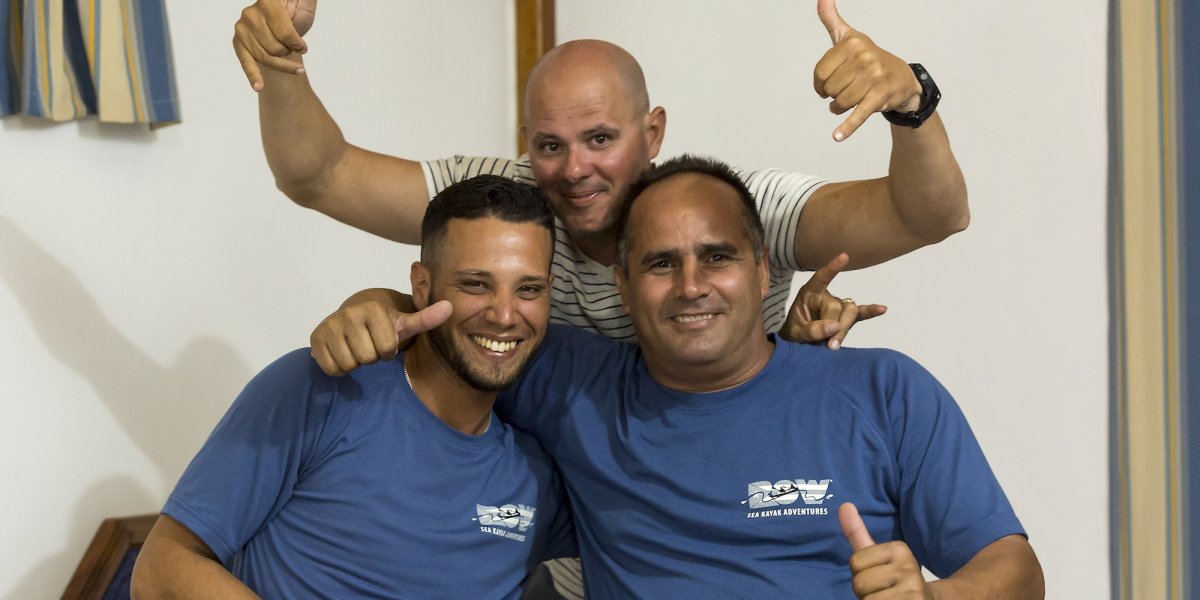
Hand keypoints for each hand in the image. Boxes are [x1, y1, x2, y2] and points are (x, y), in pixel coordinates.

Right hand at [233, 0, 317, 90]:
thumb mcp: (303, 5)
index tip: (303, 48)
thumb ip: (302, 8)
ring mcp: (242, 28)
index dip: (297, 44)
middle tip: (292, 48)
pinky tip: (259, 86)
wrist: (283, 16)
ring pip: (265, 58)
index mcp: (267, 2)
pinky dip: (253, 75)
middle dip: (288, 52)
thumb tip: (297, 23)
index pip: (284, 33)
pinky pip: (246, 62)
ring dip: (281, 64)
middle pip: (274, 48)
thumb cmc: (295, 10)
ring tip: (287, 57)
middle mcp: (250, 13)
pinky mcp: (238, 43)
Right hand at [310, 298, 451, 376]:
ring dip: (356, 363)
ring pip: (349, 364)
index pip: (387, 349)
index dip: (389, 351)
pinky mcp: (315, 339)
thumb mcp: (405, 323)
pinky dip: (339, 368)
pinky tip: (343, 353)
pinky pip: (332, 368)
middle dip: (372, 357)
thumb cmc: (383, 325)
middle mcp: (348, 314)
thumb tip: (450, 307)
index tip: (385, 341)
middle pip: (367, 358)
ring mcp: (329, 326)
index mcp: (373, 309)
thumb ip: (426, 318)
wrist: (351, 318)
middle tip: (369, 345)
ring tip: (357, 349)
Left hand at [778, 253, 885, 348]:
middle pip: (839, 307)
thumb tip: (834, 326)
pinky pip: (861, 313)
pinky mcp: (847, 317)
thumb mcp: (795, 333)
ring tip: (833, 346)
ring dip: (844, 329)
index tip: (844, 256)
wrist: (798, 342)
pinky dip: (870, 312)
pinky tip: (882, 309)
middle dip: (835, 327)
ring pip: (850, 312)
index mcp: (810, 293)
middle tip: (828, 345)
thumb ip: (811, 330)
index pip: (821, 278)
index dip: (832, 268)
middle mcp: (826, 296)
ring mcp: (839, 306)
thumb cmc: (795, 332)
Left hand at [814, 0, 922, 140]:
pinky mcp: (879, 97)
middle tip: (845, 90)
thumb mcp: (850, 37)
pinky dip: (846, 128)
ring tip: (849, 102)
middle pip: (829, 90)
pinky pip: (858, 115)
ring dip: (840, 108)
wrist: (903, 79)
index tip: (827, 83)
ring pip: (839, 103)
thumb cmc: (869, 59)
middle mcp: (863, 58)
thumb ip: (832, 20)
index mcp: (852, 43)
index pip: (819, 73)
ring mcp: (872, 78)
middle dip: (833, 95)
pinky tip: (837, 136)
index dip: (820, 84)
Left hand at [840, 503, 932, 598]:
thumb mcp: (879, 556)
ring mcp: (912, 588)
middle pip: (859, 583)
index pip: (855, 563)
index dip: (861, 575)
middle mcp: (908, 565)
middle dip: (866, 593)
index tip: (880, 578)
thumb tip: (844, 505)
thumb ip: (858, 534)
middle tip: (885, 592)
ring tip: (889, 599)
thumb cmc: (897, 580)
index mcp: (898, 549)